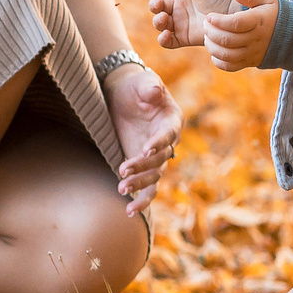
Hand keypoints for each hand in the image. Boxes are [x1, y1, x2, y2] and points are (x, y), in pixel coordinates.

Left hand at [104, 61, 182, 214]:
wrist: (125, 96)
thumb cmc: (136, 87)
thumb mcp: (143, 82)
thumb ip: (150, 86)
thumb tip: (155, 91)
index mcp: (172, 121)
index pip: (168, 135)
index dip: (158, 142)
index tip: (145, 149)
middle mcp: (168, 142)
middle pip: (160, 160)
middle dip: (142, 167)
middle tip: (122, 171)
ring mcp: (156, 157)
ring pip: (154, 177)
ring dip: (139, 185)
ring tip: (121, 188)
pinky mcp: (144, 166)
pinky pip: (148, 188)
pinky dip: (141, 199)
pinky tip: (129, 211)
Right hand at [146, 0, 234, 47]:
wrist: (230, 15)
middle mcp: (178, 9)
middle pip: (158, 8)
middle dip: (155, 6)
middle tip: (159, 5)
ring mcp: (179, 24)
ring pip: (160, 24)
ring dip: (157, 21)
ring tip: (164, 17)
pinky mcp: (183, 38)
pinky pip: (168, 42)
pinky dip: (163, 39)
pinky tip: (166, 33)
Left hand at [204, 0, 280, 70]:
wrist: (291, 37)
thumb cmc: (274, 14)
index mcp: (258, 21)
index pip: (235, 24)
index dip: (219, 21)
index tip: (209, 16)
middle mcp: (255, 40)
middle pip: (227, 40)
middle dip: (211, 32)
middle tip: (206, 23)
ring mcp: (252, 53)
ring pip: (226, 55)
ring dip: (212, 46)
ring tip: (208, 35)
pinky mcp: (249, 63)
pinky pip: (229, 67)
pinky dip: (218, 60)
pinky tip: (215, 49)